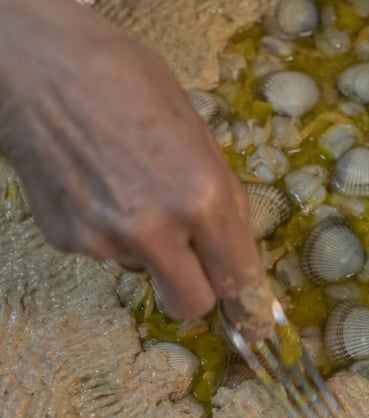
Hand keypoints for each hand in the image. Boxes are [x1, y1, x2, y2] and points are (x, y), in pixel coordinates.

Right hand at [0, 0, 265, 334]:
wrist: (40, 66)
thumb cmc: (131, 83)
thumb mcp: (201, 135)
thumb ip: (223, 198)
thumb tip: (235, 247)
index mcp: (203, 197)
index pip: (237, 278)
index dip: (250, 306)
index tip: (254, 328)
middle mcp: (155, 229)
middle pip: (190, 304)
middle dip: (198, 289)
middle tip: (193, 260)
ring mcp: (104, 240)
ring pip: (145, 274)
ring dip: (150, 248)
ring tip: (131, 188)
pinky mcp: (66, 240)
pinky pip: (107, 253)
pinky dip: (112, 232)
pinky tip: (99, 187)